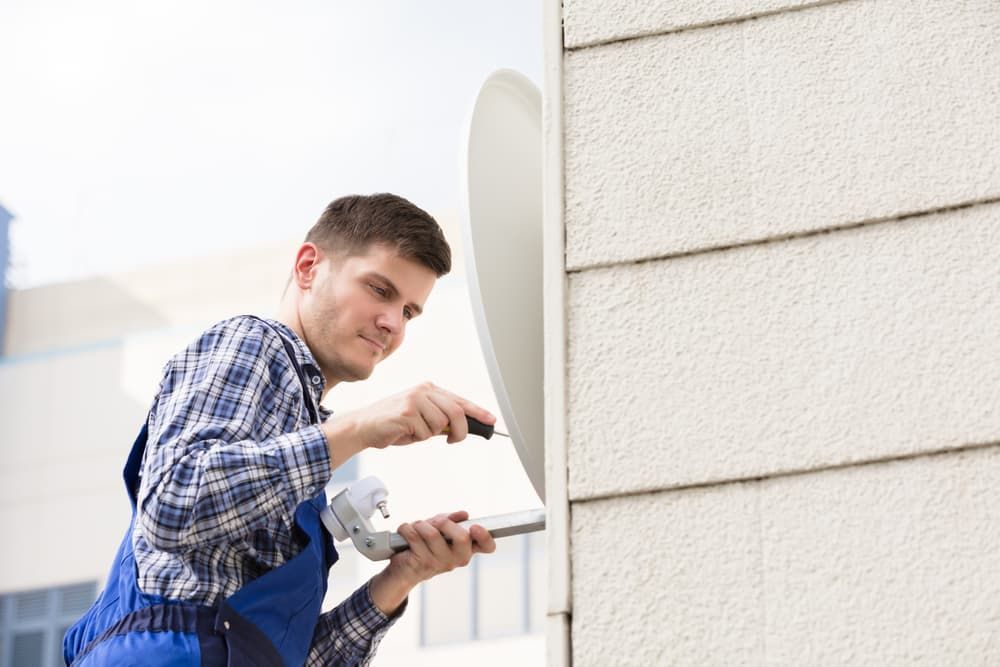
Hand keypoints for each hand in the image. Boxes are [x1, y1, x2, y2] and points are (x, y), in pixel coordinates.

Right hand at [326, 383, 494, 453]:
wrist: (363, 426)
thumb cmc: (392, 424)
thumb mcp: (420, 418)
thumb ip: (440, 420)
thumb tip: (462, 428)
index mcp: (429, 389)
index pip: (460, 400)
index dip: (478, 411)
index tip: (491, 420)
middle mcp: (423, 391)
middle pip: (456, 411)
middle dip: (460, 430)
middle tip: (453, 441)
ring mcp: (415, 399)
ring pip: (441, 424)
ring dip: (430, 435)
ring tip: (414, 432)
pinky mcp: (407, 412)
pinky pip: (425, 432)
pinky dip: (417, 438)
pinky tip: (404, 432)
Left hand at [368, 511, 496, 614]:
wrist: (403, 570)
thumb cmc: (424, 545)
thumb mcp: (440, 529)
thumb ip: (451, 520)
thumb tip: (463, 515)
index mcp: (466, 548)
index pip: (487, 546)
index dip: (485, 536)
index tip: (474, 527)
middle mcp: (457, 558)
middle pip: (462, 537)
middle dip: (444, 522)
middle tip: (433, 523)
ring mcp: (439, 563)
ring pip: (432, 534)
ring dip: (420, 524)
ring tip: (416, 527)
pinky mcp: (421, 564)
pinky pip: (413, 536)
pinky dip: (406, 528)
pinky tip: (405, 533)